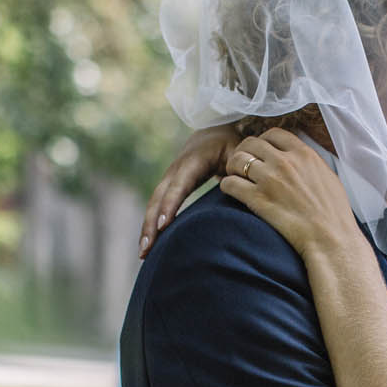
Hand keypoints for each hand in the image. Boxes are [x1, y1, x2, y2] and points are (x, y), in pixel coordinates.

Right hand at [141, 125, 240, 256]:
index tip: (163, 225)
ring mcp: (169, 178)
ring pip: (154, 204)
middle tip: (147, 248)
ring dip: (147, 228)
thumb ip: (239, 169)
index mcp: (193, 161)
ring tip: (143, 253)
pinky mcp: (169, 187)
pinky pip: (157, 206)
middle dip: (151, 223)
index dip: (171, 204)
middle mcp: (176, 170)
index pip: (179, 185)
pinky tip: (149, 244)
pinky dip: (151, 224)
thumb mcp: (238, 153)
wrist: (214, 133)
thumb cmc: (231, 145)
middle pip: (159, 198)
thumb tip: (243, 190)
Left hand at [218, 129, 362, 259]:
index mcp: (304, 154)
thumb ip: (309, 164)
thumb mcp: (327, 177)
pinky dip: (226, 185)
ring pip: (237, 160)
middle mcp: (285, 162)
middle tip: (242, 165)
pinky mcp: (258, 199)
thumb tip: (299, 161)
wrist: (331, 239)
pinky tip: (230, 191)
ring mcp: (270, 179)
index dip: (263, 141)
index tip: (261, 152)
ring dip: (231, 167)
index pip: (274, 134)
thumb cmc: (334, 214)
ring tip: (234, 177)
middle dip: (243, 152)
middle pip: (251, 143)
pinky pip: (230, 183)